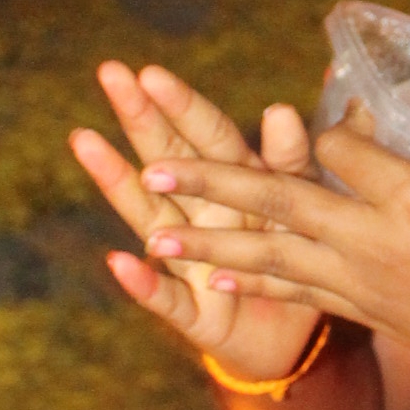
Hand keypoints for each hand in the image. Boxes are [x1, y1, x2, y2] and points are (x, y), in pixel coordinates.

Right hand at [69, 60, 321, 382]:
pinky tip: (121, 262)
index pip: (208, 135)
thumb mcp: (305, 206)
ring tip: (85, 141)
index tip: (152, 71)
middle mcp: (202, 214)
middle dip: (139, 118)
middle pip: (168, 159)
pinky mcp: (193, 313)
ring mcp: (189, 261)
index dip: (183, 105)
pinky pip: (167, 298)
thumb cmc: (293, 259)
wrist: (295, 339)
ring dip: (117, 181)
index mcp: (237, 183)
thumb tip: (324, 104)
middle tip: (110, 74)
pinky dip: (145, 283)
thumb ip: (303, 160)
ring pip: (151, 216)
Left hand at [135, 107, 409, 409]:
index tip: (331, 116)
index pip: (343, 152)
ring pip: (271, 255)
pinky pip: (294, 293)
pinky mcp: (364, 311)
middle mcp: (375, 242)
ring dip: (210, 243)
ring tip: (153, 235)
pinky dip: (250, 284)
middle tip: (150, 170)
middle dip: (213, 184)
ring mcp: (362, 282)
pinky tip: (210, 281)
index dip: (327, 128)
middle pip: (280, 202)